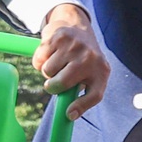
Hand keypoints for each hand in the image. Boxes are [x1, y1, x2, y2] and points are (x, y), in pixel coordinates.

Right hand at [35, 4, 109, 118]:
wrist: (76, 26)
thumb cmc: (83, 59)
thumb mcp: (89, 75)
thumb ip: (82, 94)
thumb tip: (69, 115)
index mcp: (102, 72)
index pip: (94, 95)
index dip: (81, 107)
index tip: (68, 115)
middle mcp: (91, 59)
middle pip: (62, 84)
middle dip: (53, 86)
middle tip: (54, 82)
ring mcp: (75, 47)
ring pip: (47, 71)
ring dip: (47, 71)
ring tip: (57, 62)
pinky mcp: (59, 38)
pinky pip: (39, 60)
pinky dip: (40, 60)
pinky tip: (50, 53)